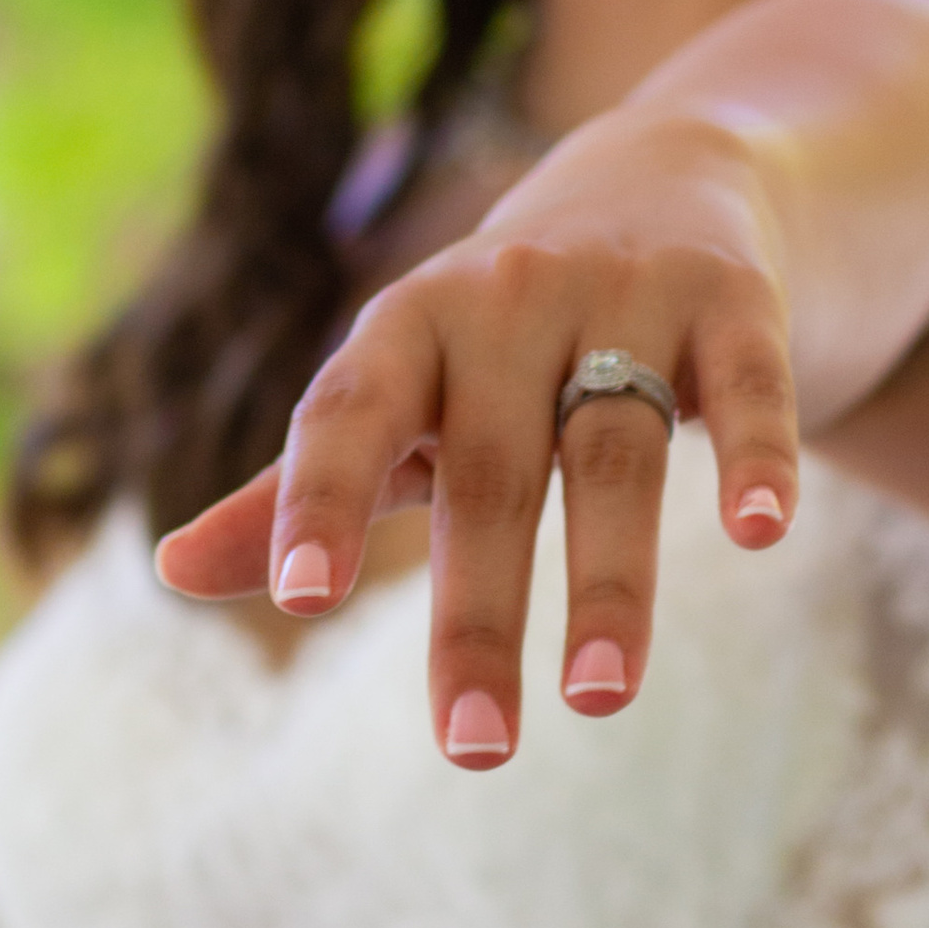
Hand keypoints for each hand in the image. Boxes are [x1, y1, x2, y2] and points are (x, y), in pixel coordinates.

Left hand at [155, 106, 799, 764]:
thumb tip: (168, 572)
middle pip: (490, 471)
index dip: (322, 497)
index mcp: (405, 327)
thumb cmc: (494, 335)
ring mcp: (625, 296)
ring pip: (617, 446)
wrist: (661, 178)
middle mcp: (507, 301)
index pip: (351, 413)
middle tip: (474, 750)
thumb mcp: (398, 392)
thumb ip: (299, 488)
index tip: (304, 598)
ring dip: (612, 579)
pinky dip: (755, 453)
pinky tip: (760, 532)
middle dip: (480, 612)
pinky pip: (747, 383)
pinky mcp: (732, 301)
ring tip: (601, 697)